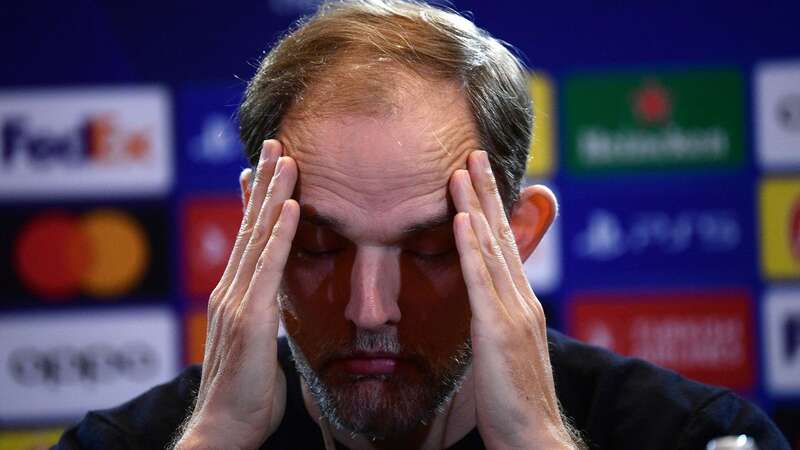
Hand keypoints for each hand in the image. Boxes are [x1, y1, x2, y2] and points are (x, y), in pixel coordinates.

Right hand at [174, 140, 299, 449]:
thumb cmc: (245, 394)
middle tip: (274, 144)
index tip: (266, 169)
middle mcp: (230, 289)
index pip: (247, 238)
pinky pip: (269, 267)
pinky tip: (293, 207)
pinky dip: (280, 234)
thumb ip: (265, 315)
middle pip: (249, 226)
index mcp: (235, 295)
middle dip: (263, 183)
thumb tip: (278, 302)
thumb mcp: (257, 344)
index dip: (257, 201)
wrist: (224, 428)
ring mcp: (236, 300)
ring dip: (273, 194)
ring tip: (285, 158)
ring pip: (257, 236)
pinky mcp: (250, 317)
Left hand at [449, 151, 579, 449]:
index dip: (490, 209)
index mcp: (521, 303)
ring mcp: (513, 312)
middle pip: (501, 235)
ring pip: (491, 248)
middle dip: (485, 192)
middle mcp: (521, 299)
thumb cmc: (514, 399)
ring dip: (475, 206)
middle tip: (472, 153)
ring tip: (462, 170)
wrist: (532, 435)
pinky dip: (472, 247)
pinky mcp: (498, 330)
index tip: (476, 178)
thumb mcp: (504, 350)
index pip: (503, 246)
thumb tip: (481, 304)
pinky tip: (463, 219)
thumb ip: (495, 320)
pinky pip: (482, 281)